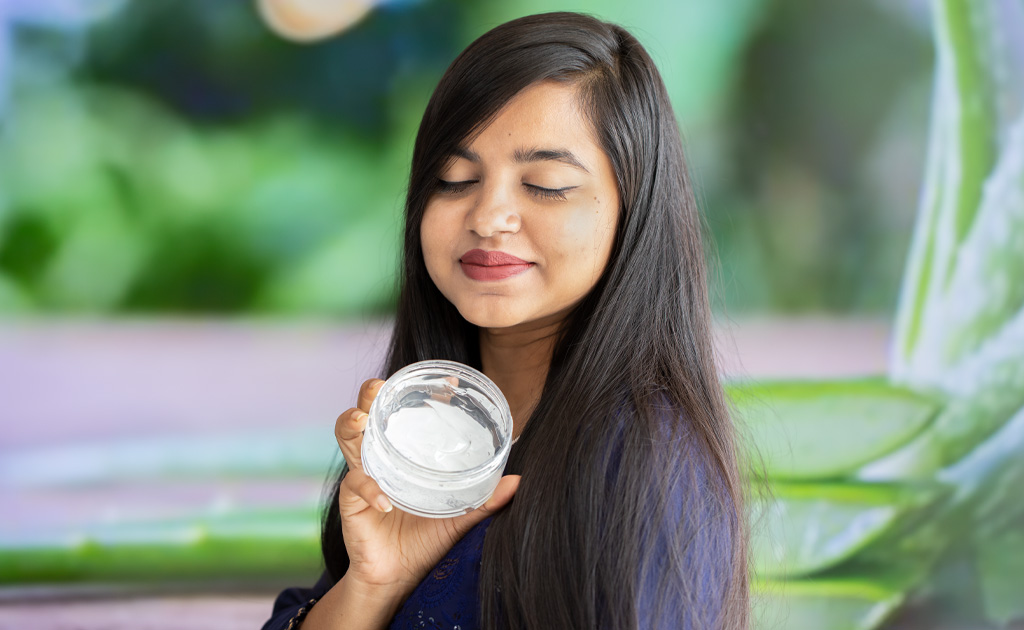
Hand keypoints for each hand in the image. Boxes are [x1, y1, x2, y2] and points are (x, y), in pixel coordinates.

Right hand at [334, 378, 520, 595]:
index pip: (407, 414)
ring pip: (347, 436)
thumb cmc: (424, 540)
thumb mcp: (458, 517)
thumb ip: (484, 500)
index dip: (421, 393)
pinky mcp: (351, 500)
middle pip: (367, 413)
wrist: (397, 576)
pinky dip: (370, 489)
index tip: (448, 382)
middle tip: (379, 389)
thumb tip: (517, 482)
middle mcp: (380, 457)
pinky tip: (386, 501)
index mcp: (403, 454)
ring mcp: (363, 475)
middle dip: (370, 396)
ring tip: (363, 421)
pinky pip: (355, 485)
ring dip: (353, 424)